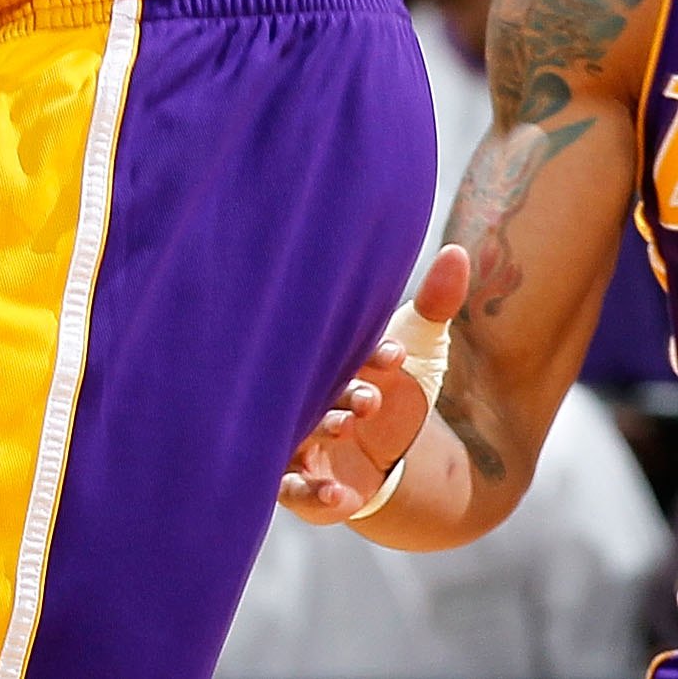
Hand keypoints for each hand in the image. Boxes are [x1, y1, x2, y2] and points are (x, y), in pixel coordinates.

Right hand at [279, 244, 468, 523]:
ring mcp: (299, 444)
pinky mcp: (304, 485)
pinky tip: (340, 496)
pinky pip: (293, 495)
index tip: (393, 356)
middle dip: (334, 392)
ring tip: (349, 426)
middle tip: (368, 396)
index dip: (362, 358)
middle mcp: (304, 401)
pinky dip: (310, 497)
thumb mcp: (418, 347)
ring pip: (291, 438)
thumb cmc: (397, 388)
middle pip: (304, 393)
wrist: (406, 455)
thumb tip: (459, 253)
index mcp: (324, 364)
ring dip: (316, 432)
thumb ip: (435, 301)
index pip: (330, 353)